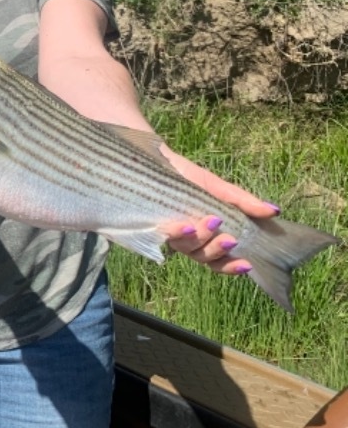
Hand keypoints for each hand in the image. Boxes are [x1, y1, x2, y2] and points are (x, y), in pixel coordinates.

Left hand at [161, 146, 278, 275]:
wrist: (156, 160)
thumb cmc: (189, 177)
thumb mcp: (220, 189)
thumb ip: (244, 202)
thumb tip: (274, 211)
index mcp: (207, 237)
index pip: (220, 261)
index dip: (232, 267)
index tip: (248, 264)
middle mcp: (189, 240)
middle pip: (205, 258)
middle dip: (219, 251)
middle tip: (231, 240)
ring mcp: (171, 234)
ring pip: (187, 249)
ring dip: (202, 238)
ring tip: (212, 222)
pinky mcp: (153, 225)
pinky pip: (166, 235)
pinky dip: (177, 232)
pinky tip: (186, 225)